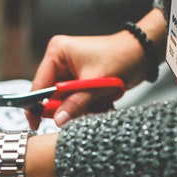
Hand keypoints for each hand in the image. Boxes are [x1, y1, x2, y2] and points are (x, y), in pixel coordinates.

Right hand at [29, 32, 144, 127]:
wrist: (142, 54)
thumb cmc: (121, 57)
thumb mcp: (95, 83)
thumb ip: (75, 103)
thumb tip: (58, 119)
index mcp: (57, 52)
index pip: (39, 84)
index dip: (36, 105)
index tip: (35, 123)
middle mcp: (60, 60)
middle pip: (52, 94)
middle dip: (68, 106)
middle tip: (83, 110)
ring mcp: (70, 70)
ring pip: (66, 99)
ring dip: (81, 106)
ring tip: (99, 102)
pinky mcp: (80, 79)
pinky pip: (76, 99)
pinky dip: (88, 104)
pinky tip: (102, 101)